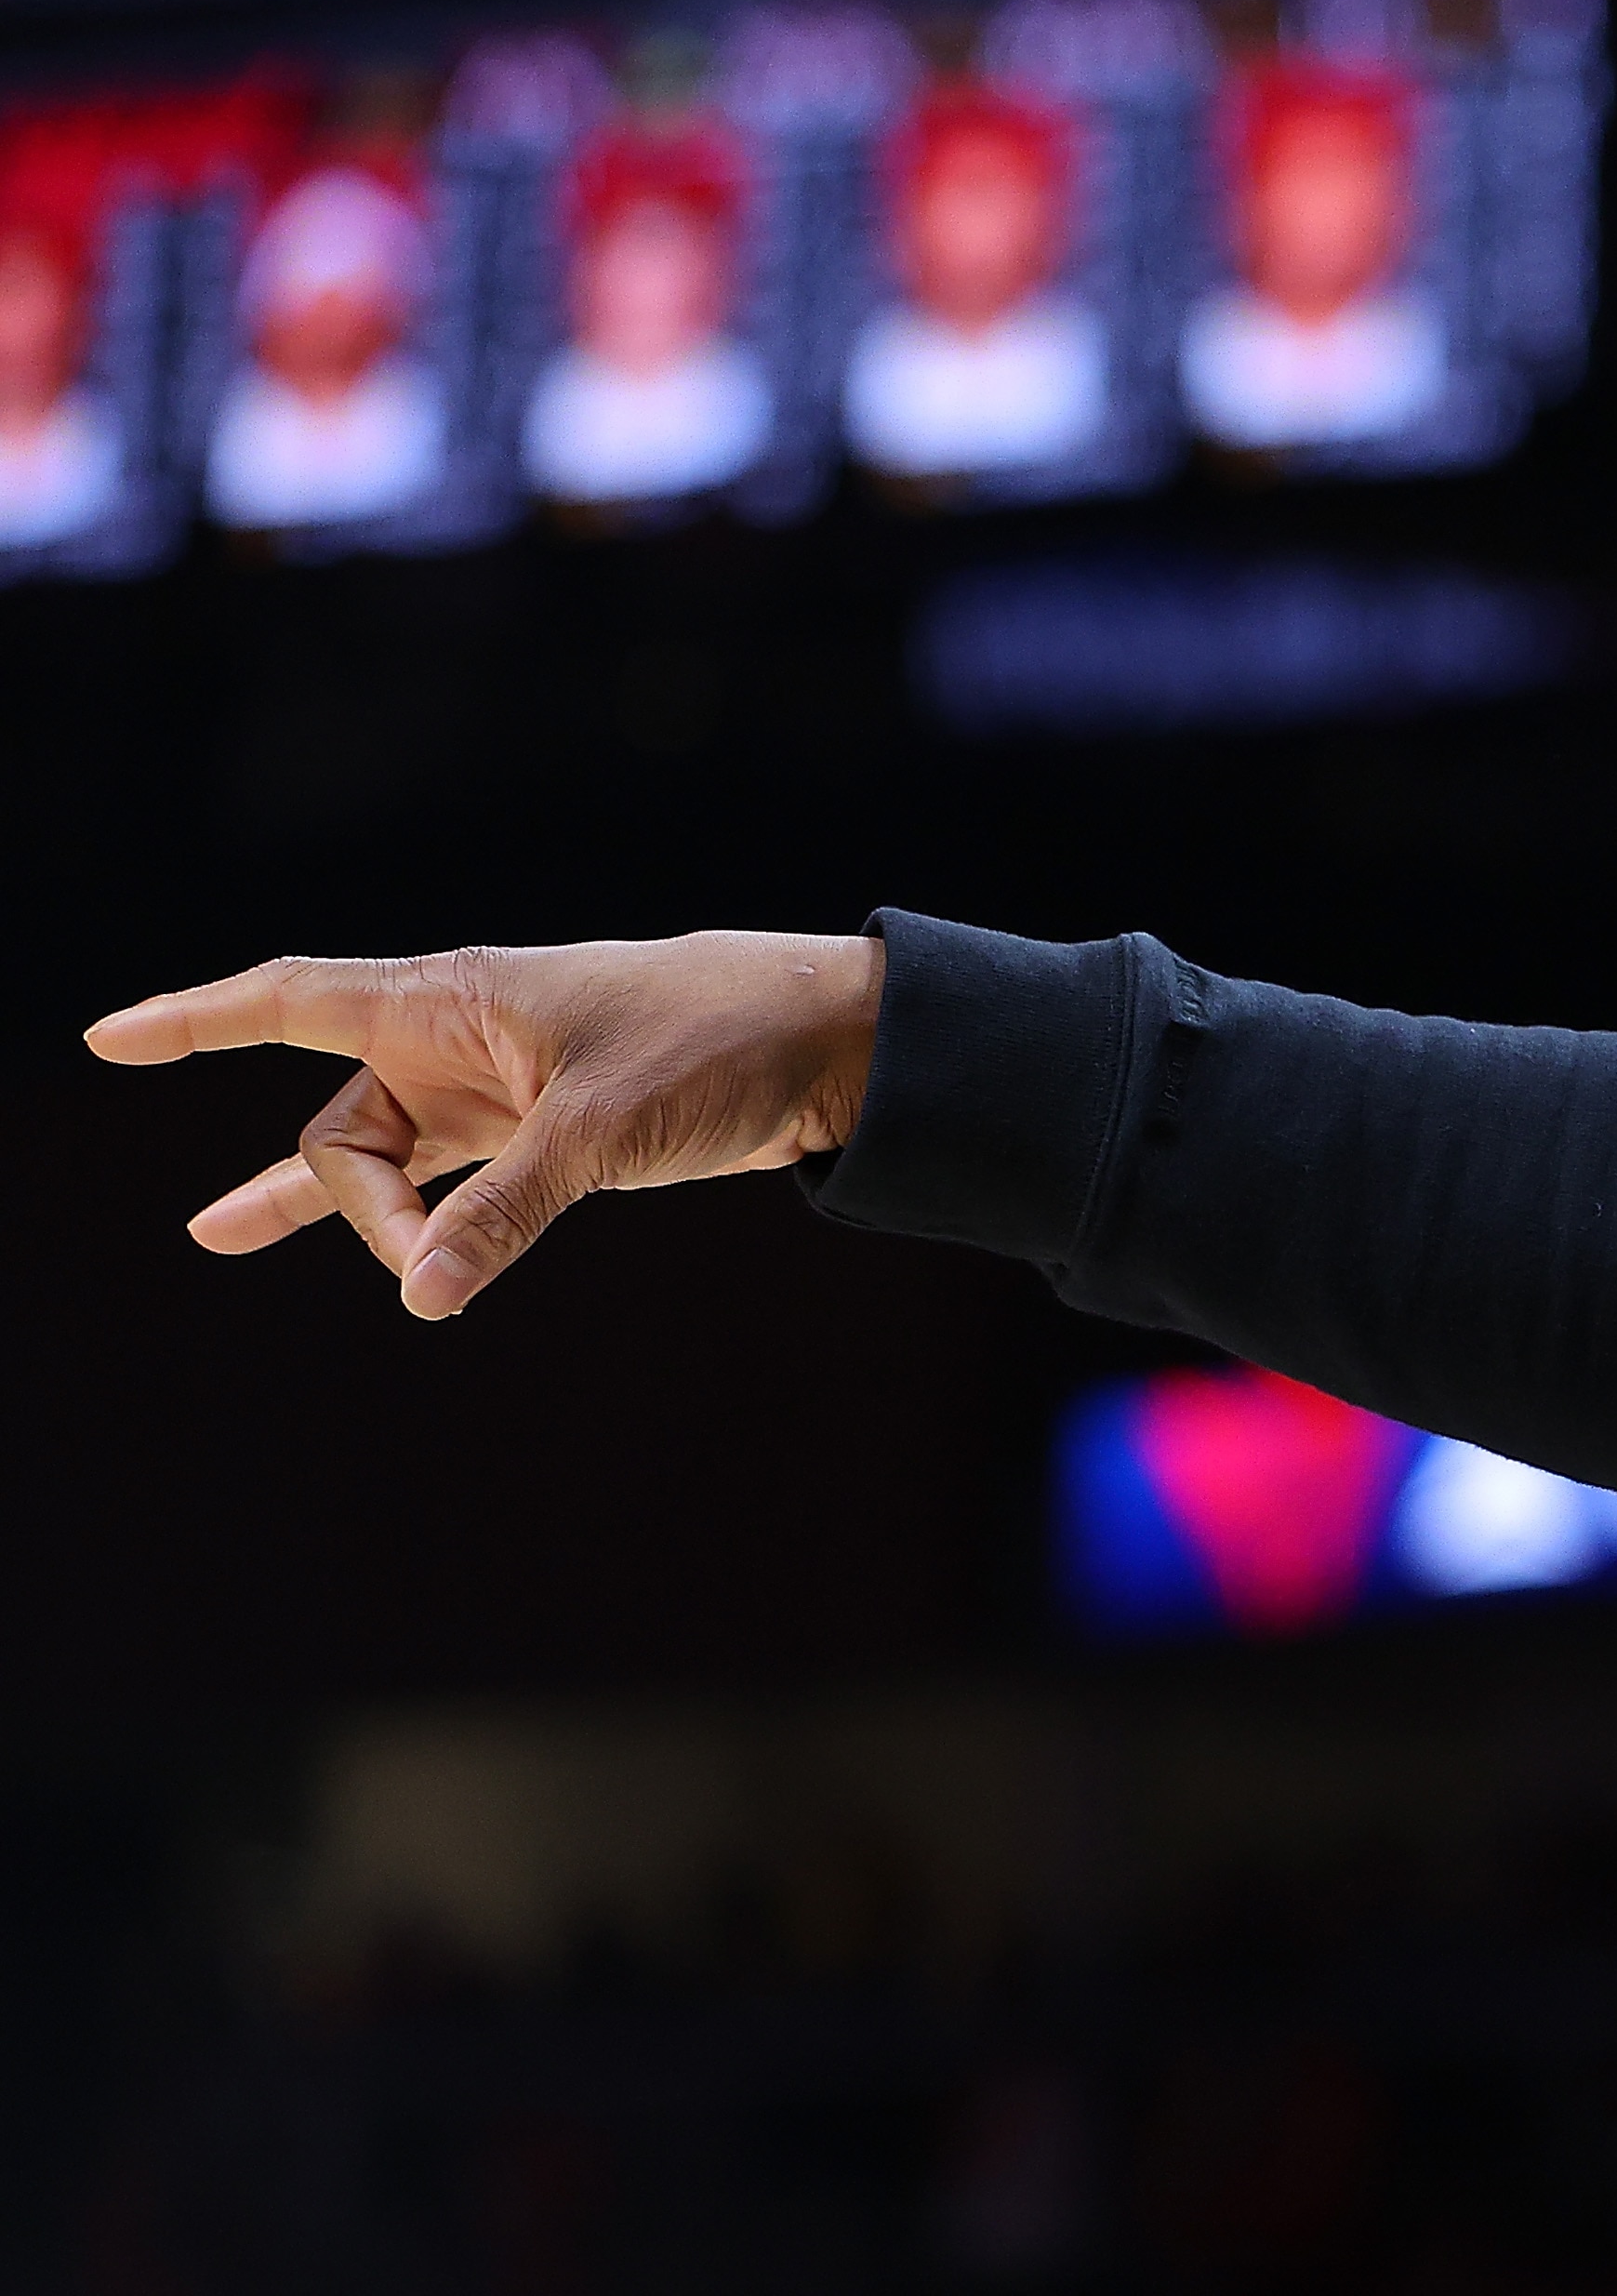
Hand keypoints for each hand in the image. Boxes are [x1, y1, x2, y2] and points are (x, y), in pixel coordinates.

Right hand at [83, 934, 885, 1319]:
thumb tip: (424, 1294)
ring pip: (382, 1161)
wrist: (824, 1042)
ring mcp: (494, 1090)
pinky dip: (413, 1226)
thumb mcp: (601, 1129)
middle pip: (342, 1129)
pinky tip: (382, 1267)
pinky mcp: (542, 1135)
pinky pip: (446, 1185)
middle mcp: (454, 1040)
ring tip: (215, 1236)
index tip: (112, 1040)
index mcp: (449, 1000)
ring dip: (345, 1216)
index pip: (289, 1002)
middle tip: (423, 1268)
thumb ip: (506, 1212)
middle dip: (352, 1204)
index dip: (196, 1020)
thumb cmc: (712, 1043)